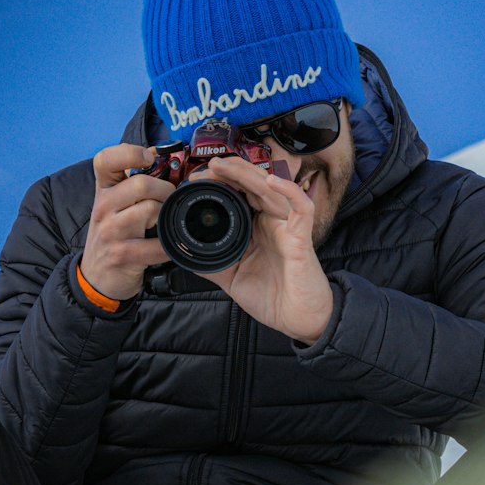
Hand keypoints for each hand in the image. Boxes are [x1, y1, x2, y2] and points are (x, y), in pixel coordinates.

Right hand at [80, 144, 172, 299]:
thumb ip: (131, 180)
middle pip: (141, 184)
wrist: (97, 277)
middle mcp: (103, 207)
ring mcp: (111, 232)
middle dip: (165, 190)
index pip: (106, 160)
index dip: (129, 152)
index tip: (149, 158)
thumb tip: (157, 152)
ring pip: (151, 210)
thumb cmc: (113, 236)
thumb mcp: (115, 205)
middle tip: (170, 201)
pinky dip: (170, 245)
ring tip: (167, 223)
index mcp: (103, 191)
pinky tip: (169, 246)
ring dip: (168, 216)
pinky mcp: (122, 255)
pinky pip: (157, 244)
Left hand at [189, 158, 333, 342]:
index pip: (238, 194)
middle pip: (252, 185)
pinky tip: (272, 181)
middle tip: (206, 167)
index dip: (220, 183)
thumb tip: (182, 252)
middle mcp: (271, 221)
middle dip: (229, 172)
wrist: (296, 320)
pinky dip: (289, 190)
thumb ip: (210, 263)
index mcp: (255, 227)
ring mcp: (287, 226)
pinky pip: (301, 206)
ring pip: (271, 189)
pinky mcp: (301, 236)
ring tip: (225, 165)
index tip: (196, 181)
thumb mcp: (231, 277)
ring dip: (247, 174)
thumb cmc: (272, 298)